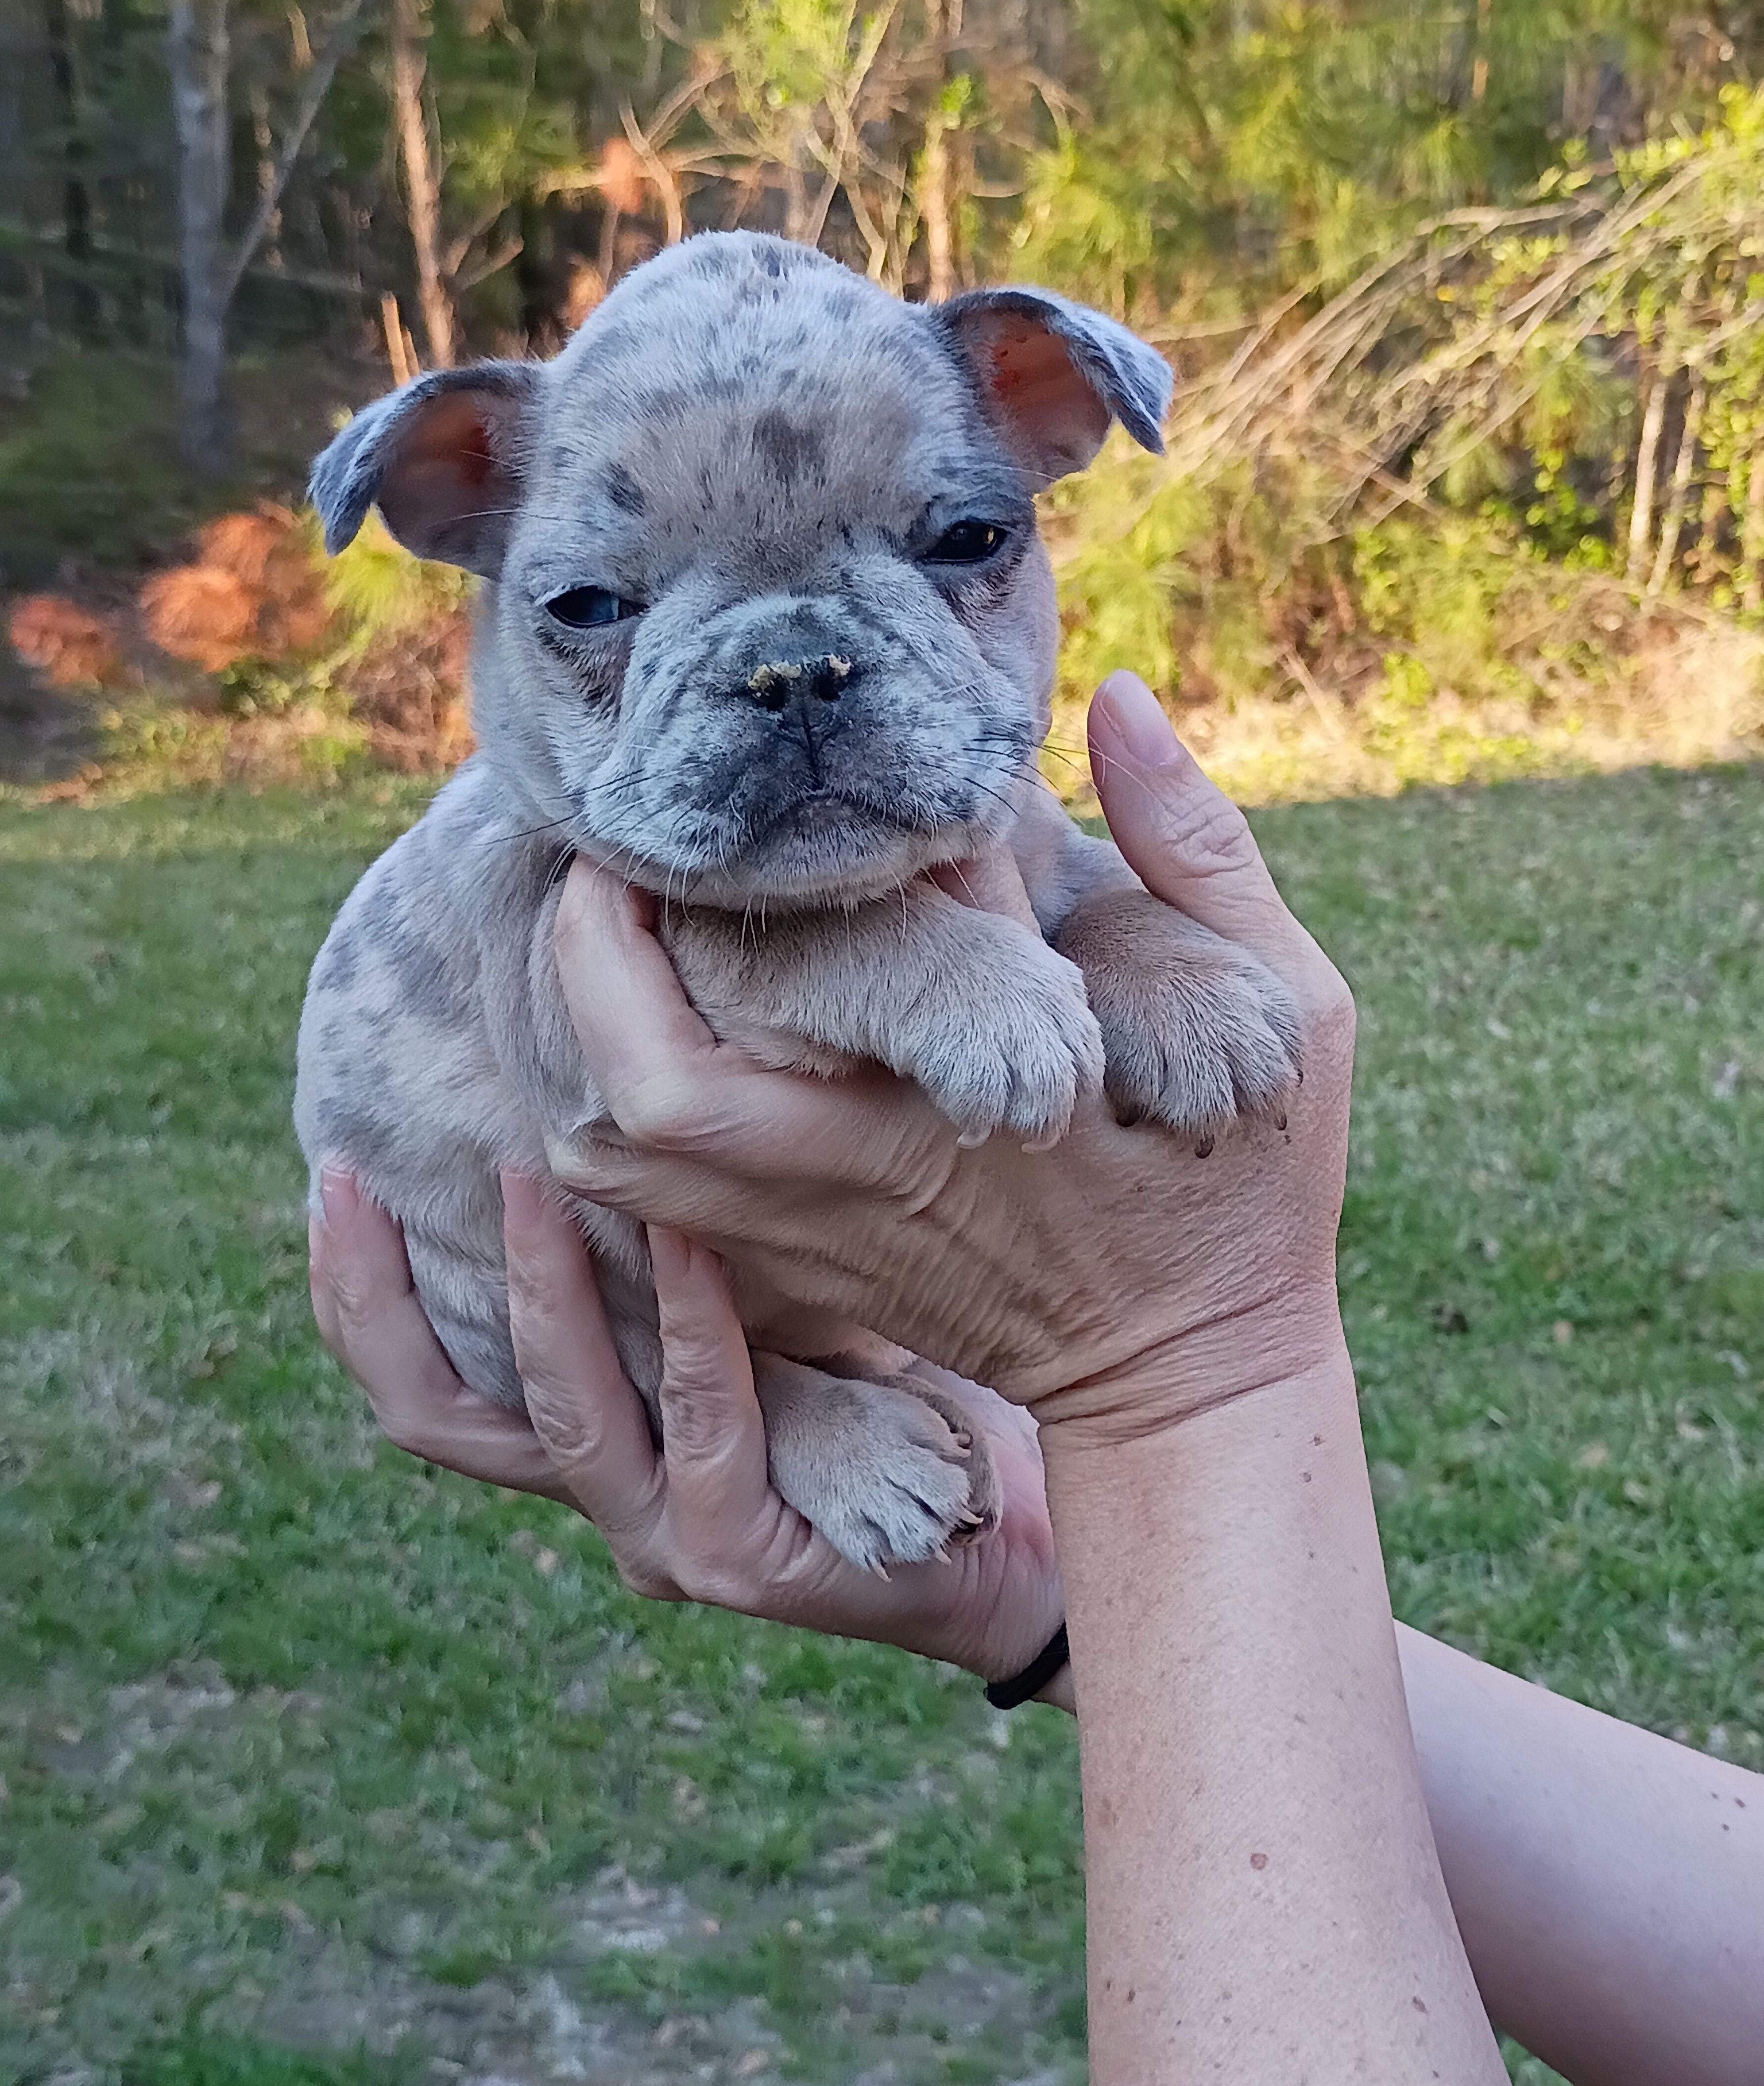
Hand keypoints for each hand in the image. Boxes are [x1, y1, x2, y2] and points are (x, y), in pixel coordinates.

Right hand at [308, 1168, 1066, 1684]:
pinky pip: (702, 1423)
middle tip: (366, 1171)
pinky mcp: (747, 1560)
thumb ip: (673, 1247)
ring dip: (543, 1287)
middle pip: (436, 1421)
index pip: (426, 1387)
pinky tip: (698, 1232)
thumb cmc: (886, 1393)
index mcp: (589, 1447)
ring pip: (561, 1417)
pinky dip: (692, 1323)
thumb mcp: (754, 1309)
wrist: (1015, 1522)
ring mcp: (666, 1542)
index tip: (332, 1177)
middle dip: (384, 1296)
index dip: (355, 1295)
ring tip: (535, 1171)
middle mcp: (603, 1504)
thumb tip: (605, 1089)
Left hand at [546, 674, 1355, 1437]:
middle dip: (602, 954)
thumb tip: (1120, 700)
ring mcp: (821, 1240)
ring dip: (589, 1035)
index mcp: (996, 1095)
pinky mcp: (804, 1276)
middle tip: (616, 852)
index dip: (797, 853)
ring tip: (611, 927)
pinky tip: (640, 1029)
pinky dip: (614, 1114)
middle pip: (660, 1087)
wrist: (1194, 1385)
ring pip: (628, 1158)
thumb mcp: (1287, 1014)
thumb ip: (1201, 853)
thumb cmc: (1247, 1197)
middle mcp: (873, 1175)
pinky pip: (651, 1206)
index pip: (861, 951)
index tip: (763, 780)